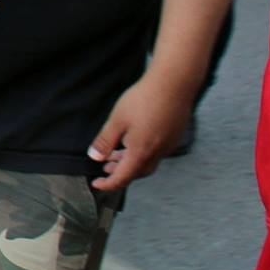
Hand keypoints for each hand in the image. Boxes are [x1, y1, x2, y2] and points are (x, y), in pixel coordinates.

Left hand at [87, 69, 198, 190]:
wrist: (173, 84)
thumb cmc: (143, 100)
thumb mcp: (117, 120)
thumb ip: (105, 141)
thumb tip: (94, 157)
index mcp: (141, 152)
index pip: (123, 177)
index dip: (109, 184)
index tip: (96, 184)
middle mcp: (158, 152)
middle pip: (138, 172)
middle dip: (120, 172)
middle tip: (106, 168)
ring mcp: (169, 144)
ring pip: (148, 161)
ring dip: (131, 161)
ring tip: (115, 154)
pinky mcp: (174, 135)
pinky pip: (157, 151)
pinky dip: (142, 152)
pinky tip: (133, 140)